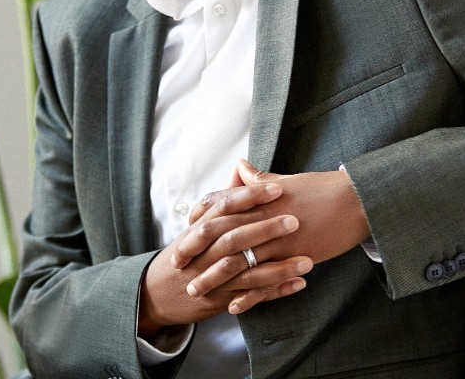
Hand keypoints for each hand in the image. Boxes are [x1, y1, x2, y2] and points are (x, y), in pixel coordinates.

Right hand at [138, 181, 312, 338]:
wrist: (157, 293)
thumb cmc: (187, 252)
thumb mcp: (199, 222)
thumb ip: (225, 195)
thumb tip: (242, 164)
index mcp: (201, 227)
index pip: (226, 206)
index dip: (251, 197)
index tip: (278, 187)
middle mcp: (205, 252)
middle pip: (236, 237)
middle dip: (266, 229)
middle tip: (295, 220)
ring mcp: (213, 278)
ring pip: (247, 271)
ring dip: (279, 267)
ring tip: (307, 260)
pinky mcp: (221, 300)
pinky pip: (252, 296)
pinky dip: (276, 291)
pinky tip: (299, 284)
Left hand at [176, 160, 370, 301]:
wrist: (355, 200)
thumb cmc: (322, 188)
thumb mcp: (288, 180)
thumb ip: (260, 179)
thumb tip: (241, 166)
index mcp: (261, 198)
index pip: (221, 207)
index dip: (200, 220)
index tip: (184, 231)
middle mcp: (265, 218)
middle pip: (222, 236)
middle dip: (198, 250)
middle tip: (179, 264)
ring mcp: (279, 240)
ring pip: (240, 262)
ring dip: (216, 278)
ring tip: (197, 290)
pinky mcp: (294, 257)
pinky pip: (267, 281)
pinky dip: (249, 295)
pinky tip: (235, 306)